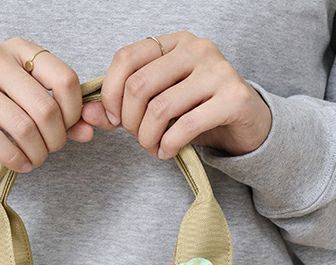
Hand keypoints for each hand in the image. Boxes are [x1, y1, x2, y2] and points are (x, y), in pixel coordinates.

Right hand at [0, 38, 93, 171]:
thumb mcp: (26, 95)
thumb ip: (60, 111)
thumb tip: (89, 132)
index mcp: (21, 49)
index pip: (65, 79)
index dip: (73, 112)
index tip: (67, 128)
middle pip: (45, 109)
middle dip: (55, 139)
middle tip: (51, 149)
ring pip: (22, 127)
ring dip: (37, 153)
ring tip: (36, 159)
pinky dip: (15, 159)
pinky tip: (21, 165)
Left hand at [80, 31, 271, 159]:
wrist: (248, 124)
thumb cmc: (199, 112)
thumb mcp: (160, 105)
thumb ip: (123, 107)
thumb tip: (87, 115)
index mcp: (174, 42)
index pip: (126, 58)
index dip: (110, 94)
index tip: (114, 119)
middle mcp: (196, 48)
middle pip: (139, 86)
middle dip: (131, 122)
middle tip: (139, 138)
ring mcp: (217, 71)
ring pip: (160, 108)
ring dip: (148, 139)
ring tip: (154, 148)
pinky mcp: (233, 97)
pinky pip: (186, 126)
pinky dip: (169, 145)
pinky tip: (168, 152)